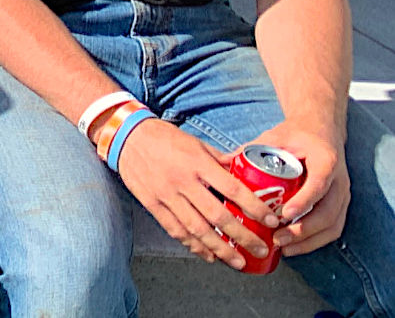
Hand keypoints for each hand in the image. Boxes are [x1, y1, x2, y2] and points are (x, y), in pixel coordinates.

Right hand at [115, 117, 273, 268]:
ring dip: (220, 249)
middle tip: (261, 249)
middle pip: (218, 216)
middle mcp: (183, 181)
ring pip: (197, 229)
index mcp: (197, 163)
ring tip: (239, 262)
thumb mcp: (196, 142)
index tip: (271, 221)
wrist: (125, 135)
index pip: (233, 189)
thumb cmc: (165, 137)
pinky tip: (208, 256)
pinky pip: (175, 230)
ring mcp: (165, 194)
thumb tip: (245, 171)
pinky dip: (193, 246)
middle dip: (243, 237)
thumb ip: (220, 160)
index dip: (254, 207)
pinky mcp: (152, 204)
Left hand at [261, 127, 349, 255]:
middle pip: (327, 212)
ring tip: (283, 248)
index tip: (284, 215)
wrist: (321, 132)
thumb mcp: (274, 137)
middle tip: (278, 238)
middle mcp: (339, 180)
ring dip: (309, 241)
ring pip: (332, 225)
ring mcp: (343, 195)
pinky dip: (315, 241)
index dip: (304, 201)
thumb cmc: (295, 136)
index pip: (319, 184)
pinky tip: (294, 247)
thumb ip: (251, 149)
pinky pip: (333, 229)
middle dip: (303, 230)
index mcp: (325, 159)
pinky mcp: (341, 206)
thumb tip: (221, 162)